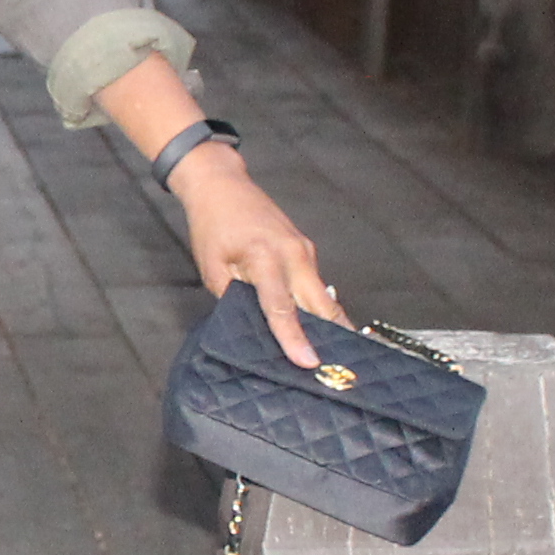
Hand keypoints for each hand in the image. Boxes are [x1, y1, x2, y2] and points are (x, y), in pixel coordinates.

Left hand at [171, 147, 344, 364]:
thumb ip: (235, 300)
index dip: (295, 338)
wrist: (222, 185)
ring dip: (332, 325)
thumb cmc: (213, 225)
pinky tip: (321, 330)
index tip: (309, 362)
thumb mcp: (213, 268)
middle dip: (335, 336)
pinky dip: (320, 308)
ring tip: (338, 357)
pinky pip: (316, 285)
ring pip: (324, 296)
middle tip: (342, 369)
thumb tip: (255, 328)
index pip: (282, 307)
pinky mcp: (306, 250)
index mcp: (265, 257)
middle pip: (321, 304)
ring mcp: (304, 250)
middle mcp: (293, 253)